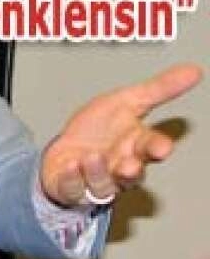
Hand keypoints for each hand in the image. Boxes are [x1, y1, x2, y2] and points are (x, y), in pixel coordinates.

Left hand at [41, 64, 202, 206]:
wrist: (64, 150)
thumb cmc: (98, 129)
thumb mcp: (127, 101)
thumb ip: (159, 89)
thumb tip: (194, 70)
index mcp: (135, 146)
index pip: (151, 148)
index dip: (157, 148)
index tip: (161, 147)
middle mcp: (119, 167)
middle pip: (131, 174)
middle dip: (131, 171)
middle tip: (129, 165)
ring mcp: (96, 181)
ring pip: (103, 184)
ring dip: (98, 172)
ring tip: (91, 157)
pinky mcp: (71, 188)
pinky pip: (72, 188)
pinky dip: (71, 179)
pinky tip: (69, 167)